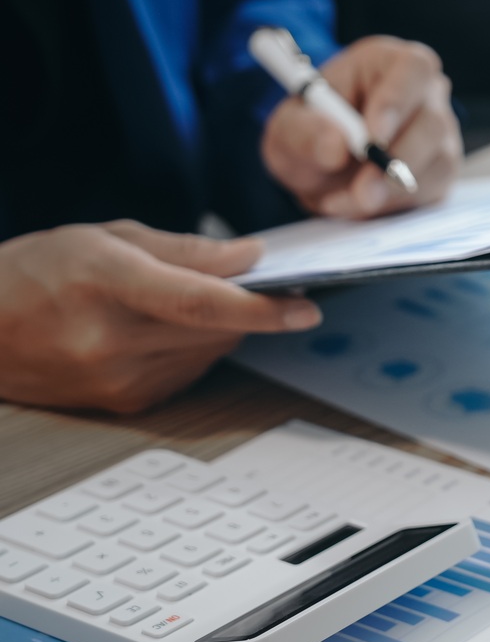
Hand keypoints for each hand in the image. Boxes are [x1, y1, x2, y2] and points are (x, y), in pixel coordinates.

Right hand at [0, 223, 319, 412]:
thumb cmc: (33, 273)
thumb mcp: (103, 237)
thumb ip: (184, 248)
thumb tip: (248, 259)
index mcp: (104, 283)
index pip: (199, 302)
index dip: (260, 306)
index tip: (304, 307)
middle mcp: (110, 340)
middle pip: (216, 328)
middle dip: (245, 305)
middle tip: (248, 282)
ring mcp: (118, 380)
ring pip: (210, 351)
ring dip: (218, 326)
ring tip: (180, 301)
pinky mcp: (127, 404)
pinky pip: (190, 372)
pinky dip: (194, 348)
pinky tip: (162, 330)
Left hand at [261, 36, 460, 217]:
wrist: (319, 165)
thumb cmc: (310, 131)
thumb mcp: (289, 128)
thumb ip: (305, 133)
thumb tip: (335, 147)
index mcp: (389, 63)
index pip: (412, 70)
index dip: (396, 101)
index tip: (371, 138)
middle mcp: (425, 95)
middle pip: (432, 122)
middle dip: (395, 162)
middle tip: (361, 192)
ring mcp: (439, 134)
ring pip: (437, 161)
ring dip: (390, 190)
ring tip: (344, 201)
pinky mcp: (440, 170)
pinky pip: (431, 191)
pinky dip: (393, 205)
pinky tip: (358, 204)